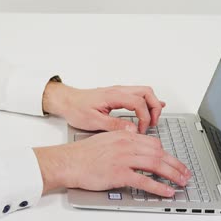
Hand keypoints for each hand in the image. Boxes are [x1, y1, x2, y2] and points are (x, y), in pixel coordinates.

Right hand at [33, 131, 190, 195]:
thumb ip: (121, 137)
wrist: (68, 162)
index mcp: (123, 135)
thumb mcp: (104, 138)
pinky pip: (144, 180)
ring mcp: (123, 159)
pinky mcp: (119, 174)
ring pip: (155, 165)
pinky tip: (167, 191)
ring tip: (181, 182)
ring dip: (172, 174)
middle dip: (175, 164)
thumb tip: (132, 136)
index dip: (166, 153)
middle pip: (158, 153)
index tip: (173, 161)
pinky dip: (159, 186)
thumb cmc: (82, 154)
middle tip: (184, 172)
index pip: (152, 142)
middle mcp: (126, 145)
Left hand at [42, 82, 164, 133]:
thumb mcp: (93, 121)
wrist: (66, 101)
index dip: (144, 117)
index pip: (139, 102)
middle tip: (151, 124)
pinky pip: (138, 94)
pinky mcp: (118, 95)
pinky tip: (153, 108)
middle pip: (147, 92)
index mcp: (113, 96)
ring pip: (144, 92)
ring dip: (152, 105)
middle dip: (154, 108)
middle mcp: (118, 90)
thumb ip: (114, 125)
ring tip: (151, 120)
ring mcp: (119, 91)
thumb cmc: (76, 109)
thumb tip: (131, 129)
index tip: (140, 130)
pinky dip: (147, 101)